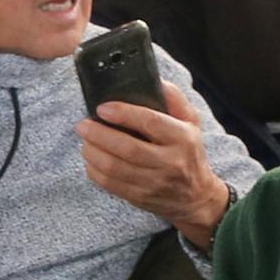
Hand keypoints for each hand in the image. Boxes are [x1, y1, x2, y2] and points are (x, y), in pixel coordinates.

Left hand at [79, 91, 232, 254]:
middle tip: (83, 125)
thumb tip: (156, 81)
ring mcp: (155, 183)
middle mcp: (170, 162)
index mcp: (183, 138)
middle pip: (128, 148)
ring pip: (116, 168)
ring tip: (85, 141)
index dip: (124, 114)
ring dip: (93, 153)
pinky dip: (95, 171)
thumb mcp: (191, 122)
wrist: (196, 198)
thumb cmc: (189, 152)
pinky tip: (91, 160)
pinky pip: (111, 185)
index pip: (151, 122)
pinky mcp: (141, 197)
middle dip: (99, 135)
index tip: (102, 108)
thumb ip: (175, 99)